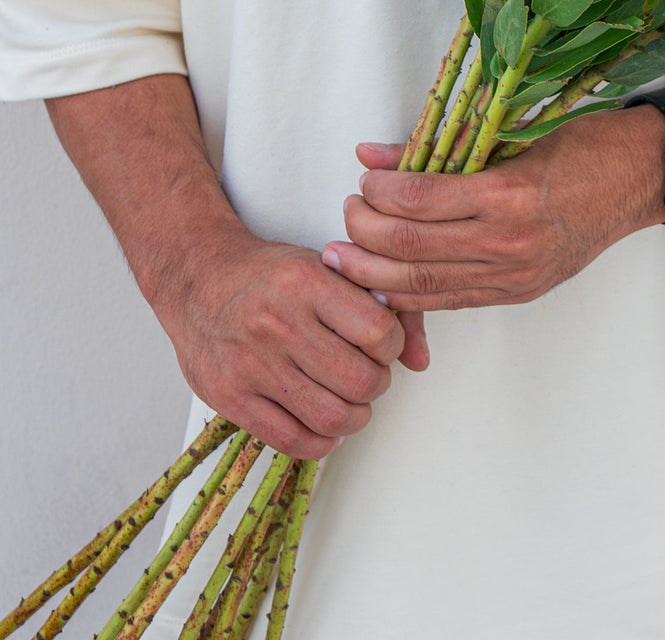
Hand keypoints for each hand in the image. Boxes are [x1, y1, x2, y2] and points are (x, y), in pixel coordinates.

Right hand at [160, 227, 428, 458]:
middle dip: (377, 385)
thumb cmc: (272, 275)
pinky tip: (322, 422)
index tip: (382, 346)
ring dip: (354, 417)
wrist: (198, 279)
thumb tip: (421, 361)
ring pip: (331, 417)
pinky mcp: (229, 397)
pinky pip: (292, 440)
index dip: (392, 346)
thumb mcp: (327, 269)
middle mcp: (278, 323)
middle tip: (368, 376)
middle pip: (360, 381)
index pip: (378, 332)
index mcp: (306, 283)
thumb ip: (381, 307)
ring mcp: (251, 364)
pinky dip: (321, 441)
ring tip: (349, 401)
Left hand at [324, 107, 664, 310]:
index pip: (418, 200)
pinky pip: (451, 300)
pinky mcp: (519, 290)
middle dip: (363, 234)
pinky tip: (385, 282)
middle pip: (411, 247)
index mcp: (509, 194)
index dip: (379, 192)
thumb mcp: (514, 134)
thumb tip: (373, 155)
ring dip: (374, 273)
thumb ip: (442, 149)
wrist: (643, 179)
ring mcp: (515, 273)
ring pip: (424, 284)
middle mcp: (509, 241)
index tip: (363, 179)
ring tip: (345, 256)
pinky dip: (410, 294)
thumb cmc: (587, 146)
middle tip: (344, 215)